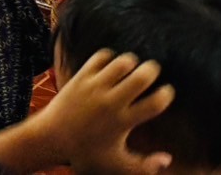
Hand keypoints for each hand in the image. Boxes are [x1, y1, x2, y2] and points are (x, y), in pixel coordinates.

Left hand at [0, 52, 173, 173]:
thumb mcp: (118, 164)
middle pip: (140, 77)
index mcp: (123, 121)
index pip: (155, 103)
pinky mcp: (80, 77)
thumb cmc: (87, 152)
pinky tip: (112, 63)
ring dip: (130, 61)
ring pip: (120, 63)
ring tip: (133, 65)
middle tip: (153, 70)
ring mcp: (94, 87)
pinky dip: (109, 56)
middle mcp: (111, 101)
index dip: (167, 94)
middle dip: (152, 70)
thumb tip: (168, 159)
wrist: (52, 137)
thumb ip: (145, 166)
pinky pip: (99, 57)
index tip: (167, 91)